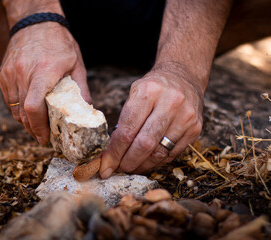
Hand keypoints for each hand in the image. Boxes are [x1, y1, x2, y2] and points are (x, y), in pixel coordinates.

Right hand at [0, 22, 90, 143]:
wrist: (34, 22)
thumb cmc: (59, 43)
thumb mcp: (76, 65)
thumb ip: (81, 90)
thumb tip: (87, 111)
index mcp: (44, 71)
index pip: (34, 107)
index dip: (39, 127)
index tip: (45, 139)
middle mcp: (23, 73)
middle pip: (23, 113)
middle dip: (33, 130)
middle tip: (43, 137)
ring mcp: (10, 74)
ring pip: (14, 109)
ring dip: (25, 121)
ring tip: (37, 126)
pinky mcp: (3, 74)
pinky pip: (9, 99)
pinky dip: (18, 109)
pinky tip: (29, 110)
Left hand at [100, 63, 203, 177]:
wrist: (184, 77)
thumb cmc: (153, 88)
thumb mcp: (134, 93)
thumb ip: (124, 120)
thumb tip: (110, 153)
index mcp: (149, 91)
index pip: (127, 130)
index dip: (114, 152)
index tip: (105, 165)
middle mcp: (170, 103)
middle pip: (144, 144)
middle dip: (127, 162)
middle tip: (118, 169)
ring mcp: (185, 117)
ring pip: (159, 153)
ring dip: (141, 165)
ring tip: (130, 167)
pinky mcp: (195, 129)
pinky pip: (172, 154)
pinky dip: (157, 162)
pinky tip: (146, 162)